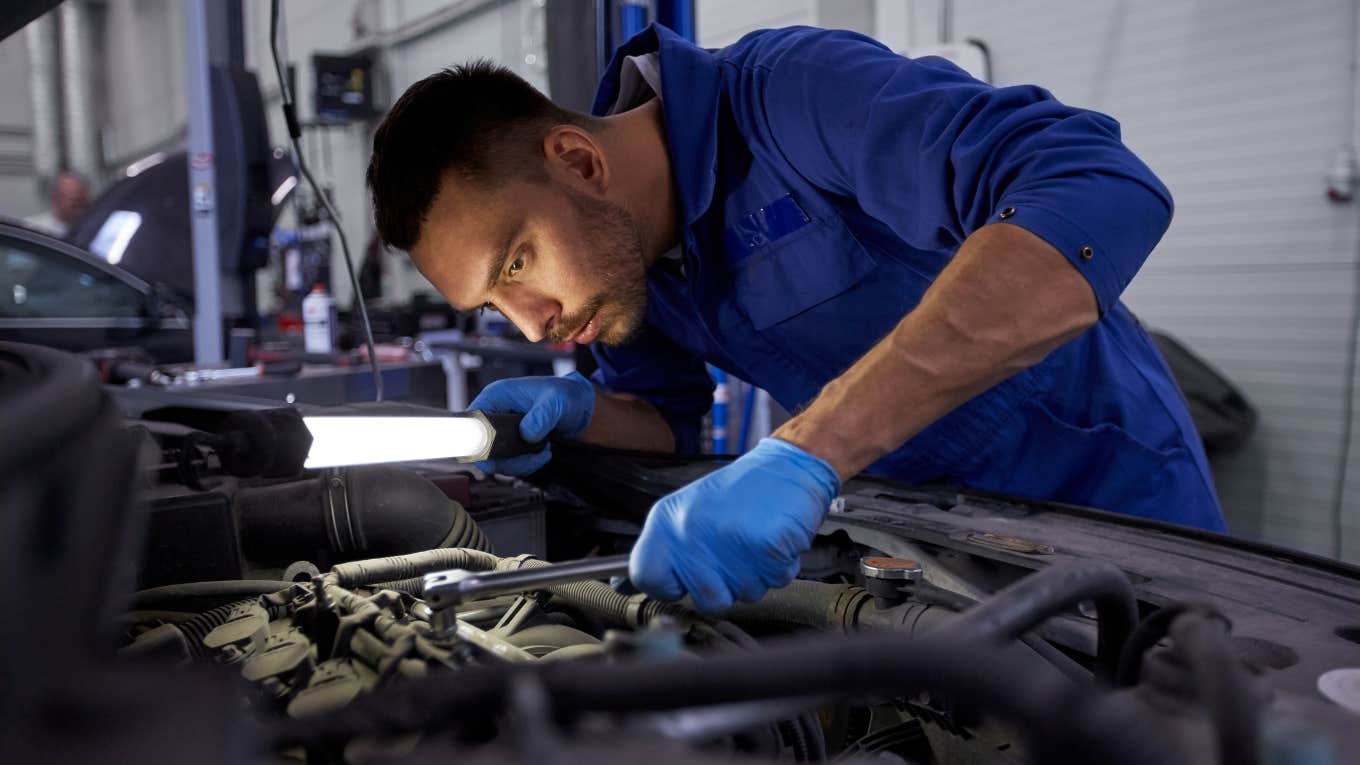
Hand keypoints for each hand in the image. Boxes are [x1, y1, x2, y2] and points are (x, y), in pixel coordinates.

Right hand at [469, 372, 594, 475]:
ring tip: (542, 453)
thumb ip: (541, 416)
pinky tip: (542, 454)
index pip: (472, 423)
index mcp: (497, 397)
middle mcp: (496, 413)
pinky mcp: (512, 441)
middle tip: (530, 458)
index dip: (476, 443)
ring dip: (519, 464)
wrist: (578, 404)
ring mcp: (503, 429)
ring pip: (496, 459)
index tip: (492, 460)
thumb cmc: (565, 393)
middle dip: (506, 460)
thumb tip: (527, 434)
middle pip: (482, 447)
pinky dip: (525, 464)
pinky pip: (509, 461)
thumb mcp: (556, 401)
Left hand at [629, 438, 840, 610]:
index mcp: (667, 521)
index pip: (646, 576)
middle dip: (726, 585)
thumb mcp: (686, 512)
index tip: (682, 580)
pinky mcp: (766, 546)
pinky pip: (776, 581)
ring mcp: (729, 540)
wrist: (788, 465)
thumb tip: (620, 586)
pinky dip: (781, 566)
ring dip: (756, 575)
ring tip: (755, 540)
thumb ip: (659, 551)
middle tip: (734, 552)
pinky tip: (774, 539)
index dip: (667, 586)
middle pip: (706, 599)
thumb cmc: (740, 491)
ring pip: (745, 594)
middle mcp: (692, 531)